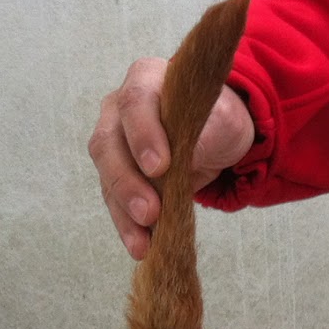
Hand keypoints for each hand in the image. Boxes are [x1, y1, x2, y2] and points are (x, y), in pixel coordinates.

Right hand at [89, 58, 255, 258]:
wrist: (217, 132)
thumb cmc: (217, 119)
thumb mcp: (222, 121)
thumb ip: (199, 134)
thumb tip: (179, 164)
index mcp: (146, 80)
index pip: (136, 102)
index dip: (143, 134)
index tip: (159, 167)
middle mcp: (119, 109)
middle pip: (108, 143)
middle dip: (127, 182)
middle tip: (149, 213)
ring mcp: (114, 142)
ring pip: (106, 176)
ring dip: (123, 212)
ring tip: (142, 243)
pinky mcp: (117, 173)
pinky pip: (115, 200)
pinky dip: (127, 226)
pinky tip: (140, 247)